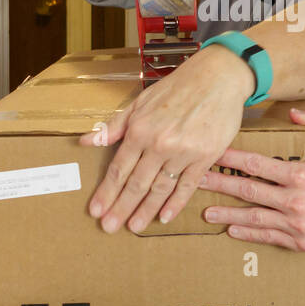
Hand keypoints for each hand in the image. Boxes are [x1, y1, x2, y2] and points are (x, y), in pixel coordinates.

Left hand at [78, 45, 253, 233]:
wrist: (218, 78)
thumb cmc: (177, 88)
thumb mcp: (140, 102)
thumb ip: (114, 125)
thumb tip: (86, 142)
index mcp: (141, 130)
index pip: (119, 169)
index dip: (106, 192)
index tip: (96, 210)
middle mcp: (160, 144)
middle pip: (136, 183)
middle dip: (121, 207)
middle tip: (108, 227)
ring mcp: (184, 152)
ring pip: (160, 188)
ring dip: (146, 210)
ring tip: (134, 227)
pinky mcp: (205, 157)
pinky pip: (187, 186)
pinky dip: (176, 203)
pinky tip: (165, 217)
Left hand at [199, 108, 304, 251]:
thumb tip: (294, 112)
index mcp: (300, 175)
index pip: (256, 164)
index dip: (231, 158)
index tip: (212, 153)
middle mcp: (293, 200)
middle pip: (247, 190)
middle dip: (219, 184)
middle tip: (195, 181)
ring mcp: (295, 224)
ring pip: (253, 217)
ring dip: (227, 215)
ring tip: (206, 212)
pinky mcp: (299, 242)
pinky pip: (268, 237)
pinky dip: (248, 233)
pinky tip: (231, 231)